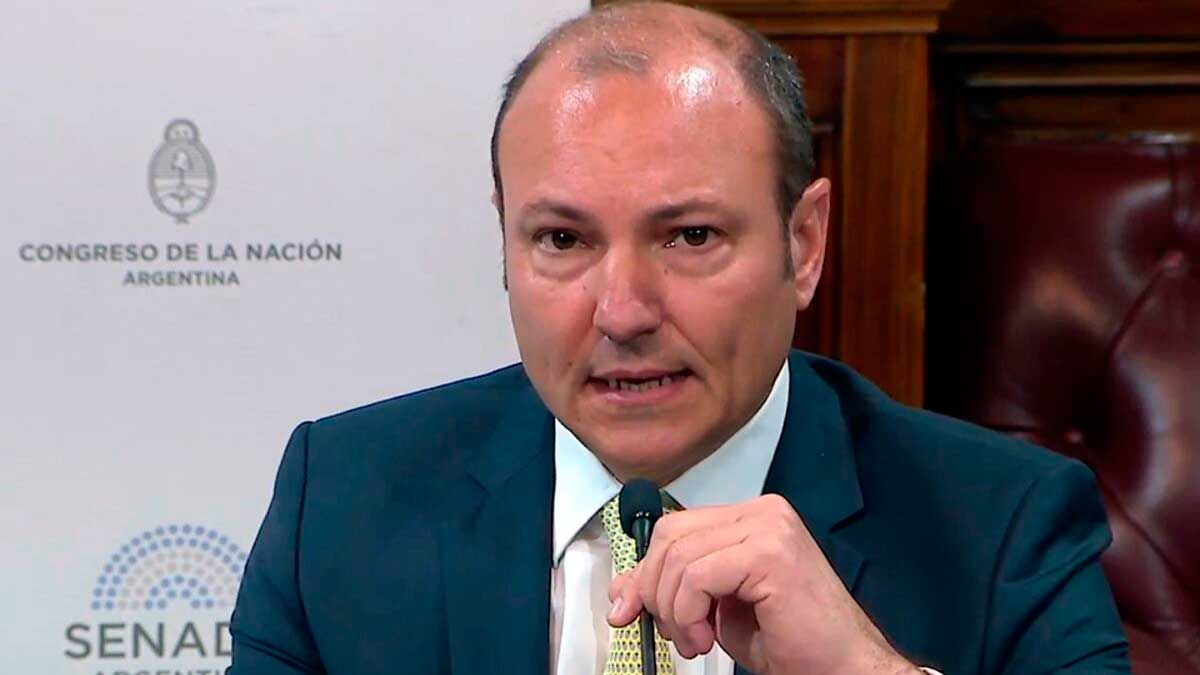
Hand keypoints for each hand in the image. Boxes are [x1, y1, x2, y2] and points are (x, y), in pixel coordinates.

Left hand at [607, 494, 916, 674]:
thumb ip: (674, 590)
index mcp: (751, 517)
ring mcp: (769, 526)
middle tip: (673, 634)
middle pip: (670, 535)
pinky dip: (687, 613)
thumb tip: (622, 591)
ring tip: (695, 642)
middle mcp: (762, 511)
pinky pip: (697, 577)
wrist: (843, 667)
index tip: (628, 610)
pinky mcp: (769, 551)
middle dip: (653, 590)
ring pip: (679, 557)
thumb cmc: (790, 641)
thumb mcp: (714, 612)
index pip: (675, 528)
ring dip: (673, 610)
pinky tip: (706, 639)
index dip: (645, 571)